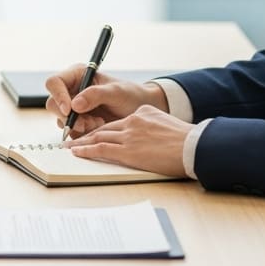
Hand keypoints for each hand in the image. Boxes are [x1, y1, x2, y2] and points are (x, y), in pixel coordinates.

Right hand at [45, 65, 167, 137]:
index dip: (58, 96)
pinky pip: (71, 131)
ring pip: (62, 120)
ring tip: (99, 124)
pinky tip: (98, 128)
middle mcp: (71, 91)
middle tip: (87, 124)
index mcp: (77, 76)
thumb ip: (95, 95)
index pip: (55, 83)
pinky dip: (83, 133)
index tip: (69, 109)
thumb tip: (75, 105)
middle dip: (69, 117)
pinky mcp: (78, 122)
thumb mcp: (116, 92)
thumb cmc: (130, 95)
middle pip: (54, 104)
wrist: (139, 110)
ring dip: (78, 126)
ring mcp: (73, 108)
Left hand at [65, 105, 191, 177]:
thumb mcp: (167, 124)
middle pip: (105, 128)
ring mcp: (129, 135)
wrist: (194, 147)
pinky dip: (87, 150)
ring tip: (70, 146)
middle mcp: (133, 121)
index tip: (96, 132)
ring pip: (99, 137)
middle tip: (74, 138)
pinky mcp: (128, 150)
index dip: (104, 129)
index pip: (118, 122)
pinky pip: (102, 149)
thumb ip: (153, 125)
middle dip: (88, 133)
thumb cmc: (188, 141)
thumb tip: (148, 135)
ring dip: (83, 142)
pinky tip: (77, 152)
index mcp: (143, 113)